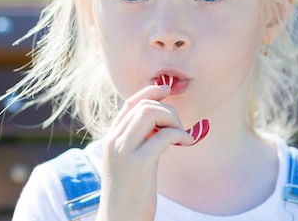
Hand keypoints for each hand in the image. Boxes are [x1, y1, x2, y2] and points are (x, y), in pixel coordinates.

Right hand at [95, 84, 193, 220]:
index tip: (167, 89)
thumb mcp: (129, 161)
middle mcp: (114, 141)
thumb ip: (137, 140)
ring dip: (173, 119)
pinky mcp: (139, 164)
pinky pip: (164, 135)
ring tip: (180, 136)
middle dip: (167, 110)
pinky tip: (186, 142)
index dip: (151, 91)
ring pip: (151, 113)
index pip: (130, 103)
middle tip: (178, 128)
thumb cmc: (130, 193)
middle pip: (143, 105)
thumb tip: (160, 121)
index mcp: (111, 139)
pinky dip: (180, 134)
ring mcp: (124, 151)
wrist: (120, 220)